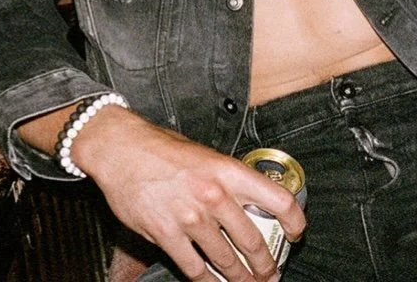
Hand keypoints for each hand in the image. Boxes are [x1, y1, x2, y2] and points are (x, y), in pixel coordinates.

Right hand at [73, 106, 305, 281]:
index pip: (279, 200)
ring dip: (240, 278)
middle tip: (270, 275)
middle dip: (266, 265)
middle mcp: (214, 195)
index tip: (296, 234)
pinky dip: (206, 281)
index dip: (294, 222)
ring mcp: (190, 217)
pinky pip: (193, 268)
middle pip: (253, 241)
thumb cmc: (161, 148)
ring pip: (225, 260)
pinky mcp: (166, 234)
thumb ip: (227, 179)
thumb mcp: (205, 154)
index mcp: (229, 171)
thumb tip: (248, 200)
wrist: (120, 149)